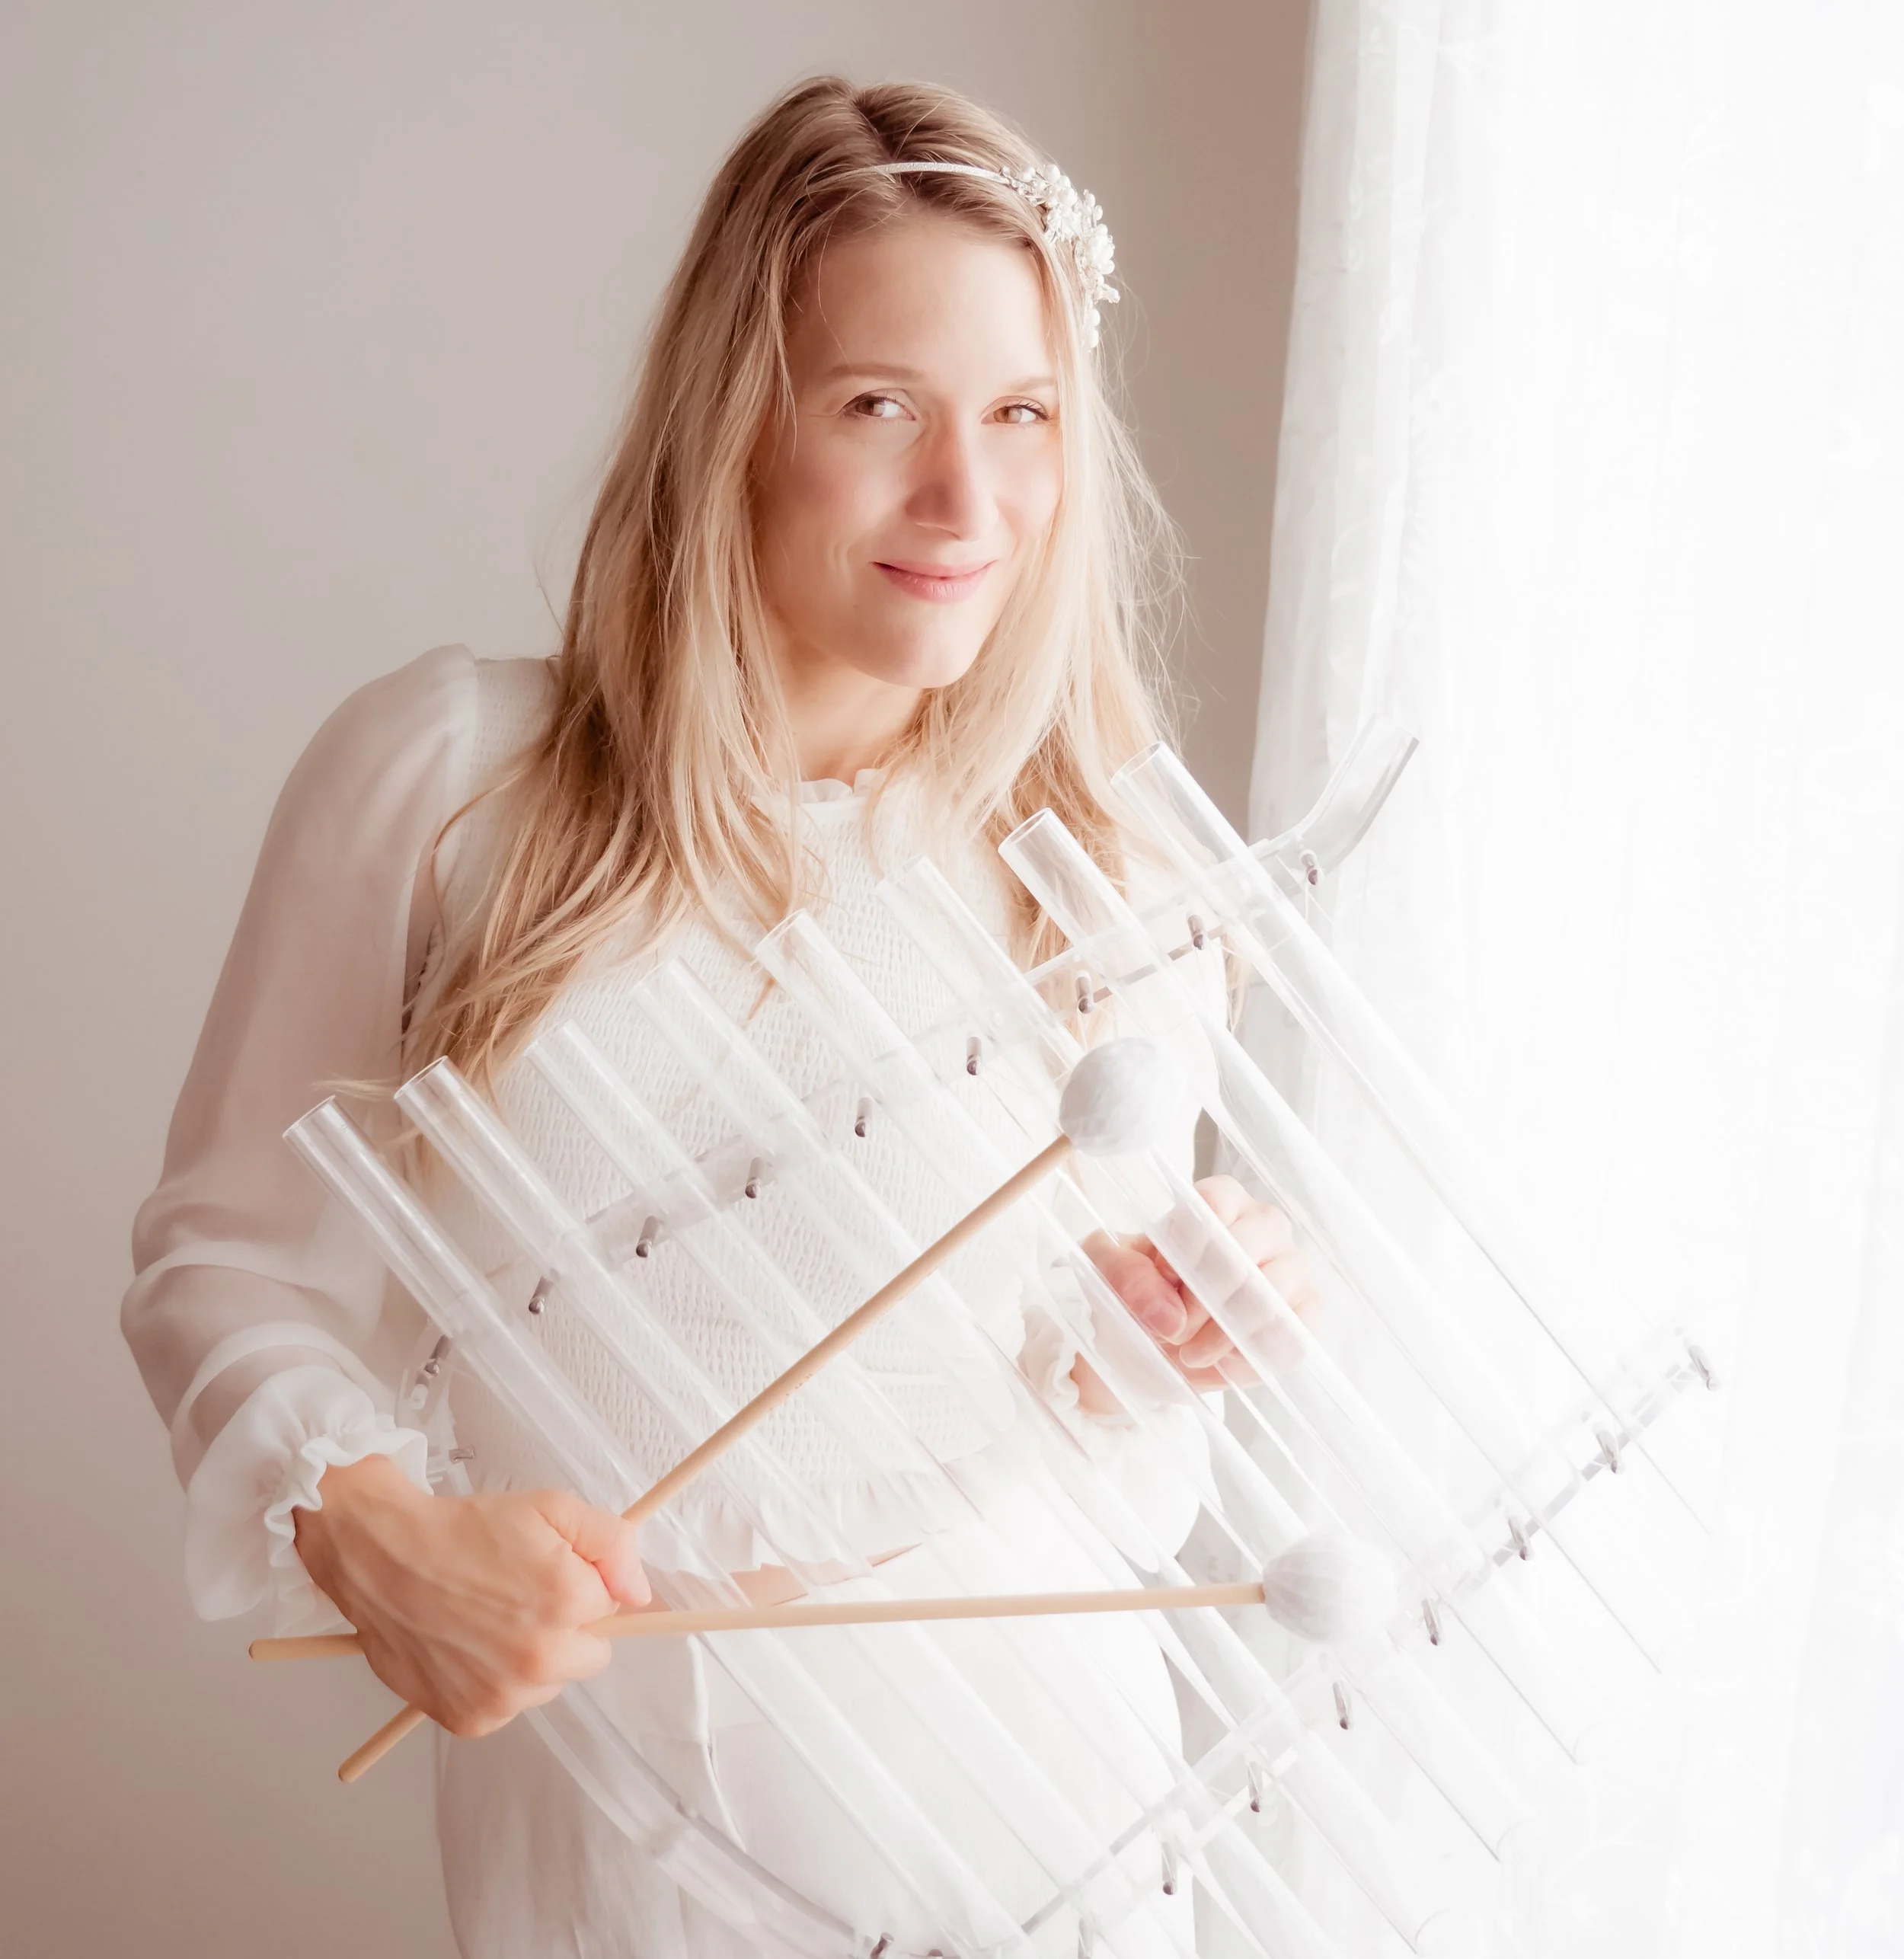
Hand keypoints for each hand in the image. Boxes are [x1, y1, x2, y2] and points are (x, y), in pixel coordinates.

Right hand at [291, 1454, 649, 1738]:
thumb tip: (641, 1593)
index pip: (613, 1607)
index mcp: (567, 1603)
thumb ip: (611, 1543)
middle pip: (589, 1654)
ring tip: (487, 1620)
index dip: (583, 1584)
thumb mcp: (550, 1508)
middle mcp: (539, 1658)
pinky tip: (468, 1647)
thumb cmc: (466, 1530)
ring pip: (548, 1684)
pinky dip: (495, 1683)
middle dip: (568, 1627)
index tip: (550, 1571)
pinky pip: (508, 1706)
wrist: (383, 1557)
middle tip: (520, 1596)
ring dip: (532, 1659)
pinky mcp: (470, 1719)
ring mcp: (503, 1696)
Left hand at [1078, 1174, 1321, 1410]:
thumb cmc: (1136, 1294)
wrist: (1151, 1346)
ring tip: (1190, 1352)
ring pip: (1276, 1291)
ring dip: (1226, 1331)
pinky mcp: (1302, 1316)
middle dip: (1205, 1296)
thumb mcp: (1104, 1273)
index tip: (1163, 1278)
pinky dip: (1252, 1356)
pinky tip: (1221, 1364)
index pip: (1217, 1203)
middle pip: (1250, 1243)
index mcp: (1217, 1201)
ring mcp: (1290, 1268)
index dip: (1188, 1245)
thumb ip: (1121, 1272)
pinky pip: (1294, 1334)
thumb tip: (1167, 1312)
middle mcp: (1262, 1225)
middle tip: (1173, 1329)